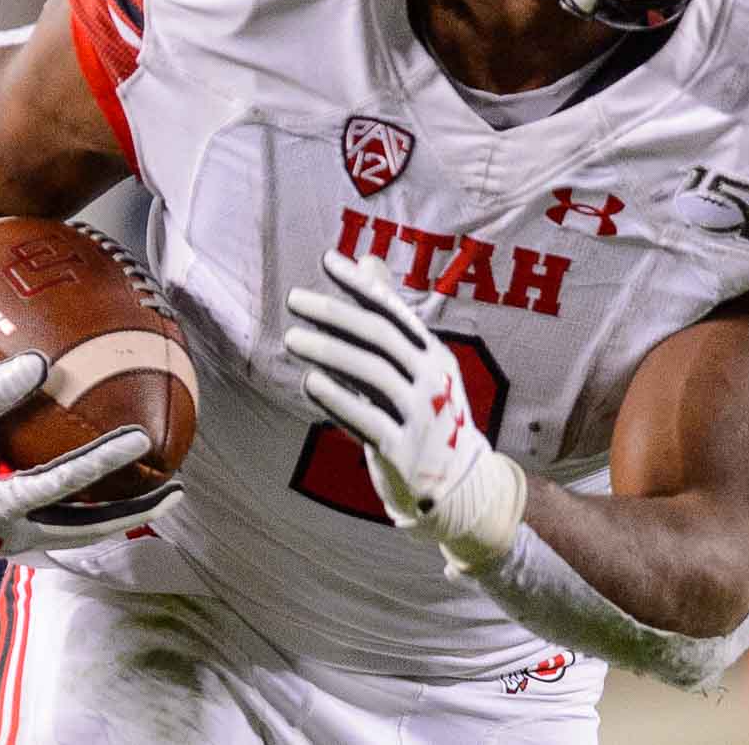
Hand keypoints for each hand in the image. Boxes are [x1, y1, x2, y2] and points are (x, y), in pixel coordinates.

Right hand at [0, 352, 181, 555]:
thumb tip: (44, 361)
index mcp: (0, 506)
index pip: (65, 484)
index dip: (104, 461)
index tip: (141, 440)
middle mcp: (16, 532)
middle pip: (89, 528)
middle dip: (135, 512)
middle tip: (177, 489)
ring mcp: (18, 541)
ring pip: (83, 534)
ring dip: (124, 518)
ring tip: (165, 495)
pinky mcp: (16, 538)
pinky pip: (67, 527)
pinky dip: (97, 514)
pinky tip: (123, 493)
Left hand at [284, 251, 524, 567]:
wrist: (456, 486)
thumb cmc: (425, 416)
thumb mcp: (416, 366)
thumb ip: (389, 318)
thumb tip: (367, 261)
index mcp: (434, 355)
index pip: (393, 311)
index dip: (360, 285)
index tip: (327, 261)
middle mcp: (432, 380)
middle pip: (380, 337)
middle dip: (335, 313)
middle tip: (295, 299)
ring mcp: (422, 416)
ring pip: (372, 374)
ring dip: (329, 352)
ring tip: (292, 338)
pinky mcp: (404, 451)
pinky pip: (367, 419)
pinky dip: (338, 399)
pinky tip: (310, 382)